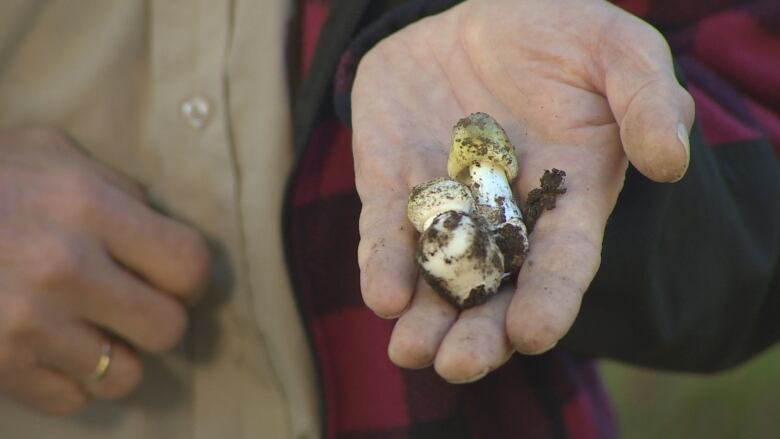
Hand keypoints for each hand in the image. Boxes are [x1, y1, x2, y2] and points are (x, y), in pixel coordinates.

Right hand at [0, 127, 209, 413]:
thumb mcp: (49, 152)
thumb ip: (116, 185)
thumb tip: (163, 223)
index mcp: (86, 206)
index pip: (189, 264)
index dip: (193, 277)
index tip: (176, 278)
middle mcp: (62, 268)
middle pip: (168, 328)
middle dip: (158, 319)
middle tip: (134, 305)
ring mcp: (26, 324)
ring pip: (125, 375)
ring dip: (115, 357)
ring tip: (91, 329)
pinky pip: (72, 400)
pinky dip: (69, 380)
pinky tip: (51, 348)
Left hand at [352, 0, 693, 381]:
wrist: (484, 13)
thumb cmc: (562, 35)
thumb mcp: (617, 52)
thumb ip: (647, 102)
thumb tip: (667, 161)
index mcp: (566, 199)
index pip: (561, 261)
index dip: (550, 298)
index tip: (534, 333)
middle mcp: (503, 215)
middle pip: (493, 288)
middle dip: (478, 332)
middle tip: (458, 365)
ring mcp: (444, 202)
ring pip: (434, 273)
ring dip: (424, 316)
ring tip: (412, 352)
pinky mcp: (392, 181)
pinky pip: (385, 227)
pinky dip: (383, 260)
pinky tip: (384, 293)